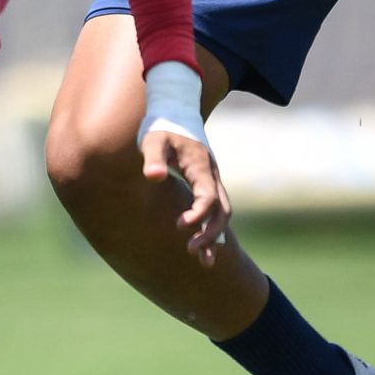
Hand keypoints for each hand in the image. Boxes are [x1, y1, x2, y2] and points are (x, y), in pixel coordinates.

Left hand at [141, 126, 231, 263]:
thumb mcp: (152, 139)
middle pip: (222, 211)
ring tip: (203, 262)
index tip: (180, 225)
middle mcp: (211, 176)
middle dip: (210, 233)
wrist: (174, 112)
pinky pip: (215, 212)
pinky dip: (211, 230)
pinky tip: (204, 251)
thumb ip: (153, 158)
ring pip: (222, 214)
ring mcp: (211, 182)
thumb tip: (154, 177)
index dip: (197, 214)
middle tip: (190, 250)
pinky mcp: (206, 186)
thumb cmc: (161, 127)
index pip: (208, 196)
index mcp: (200, 166)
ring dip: (214, 237)